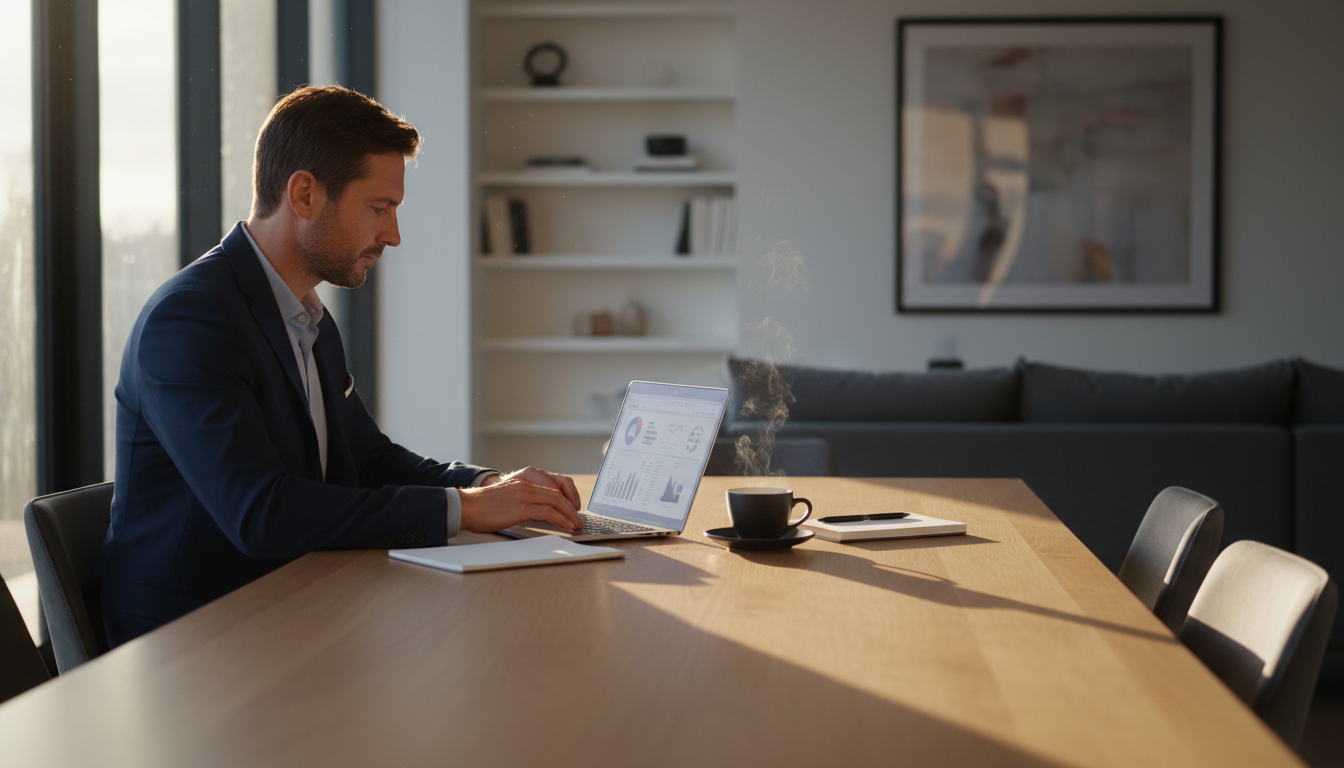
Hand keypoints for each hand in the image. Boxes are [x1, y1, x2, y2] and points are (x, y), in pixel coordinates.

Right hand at [460, 467, 583, 532]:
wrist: (466, 506)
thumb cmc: (481, 507)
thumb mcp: (505, 498)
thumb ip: (520, 501)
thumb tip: (534, 513)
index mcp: (522, 482)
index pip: (551, 488)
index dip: (565, 499)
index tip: (570, 510)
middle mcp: (526, 485)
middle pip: (558, 494)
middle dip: (571, 508)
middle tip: (578, 519)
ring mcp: (524, 495)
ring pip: (557, 502)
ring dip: (570, 515)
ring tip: (576, 525)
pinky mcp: (522, 507)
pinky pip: (549, 512)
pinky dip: (561, 520)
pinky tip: (567, 526)